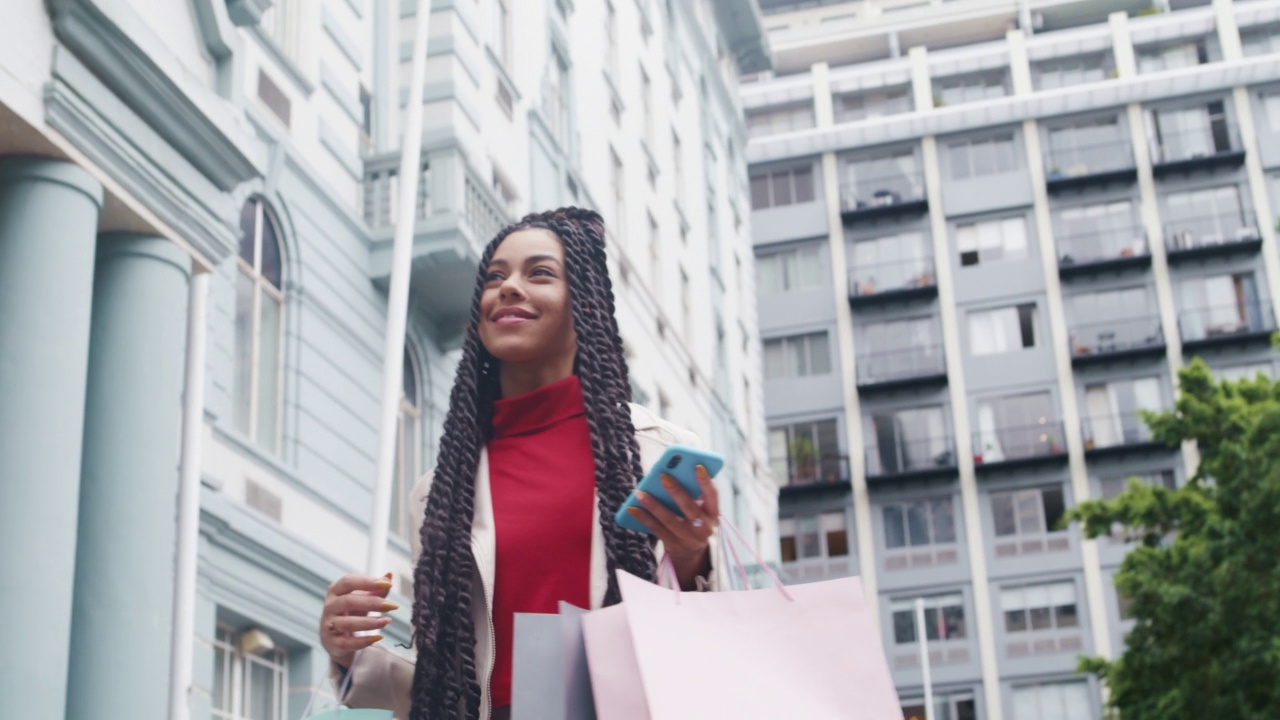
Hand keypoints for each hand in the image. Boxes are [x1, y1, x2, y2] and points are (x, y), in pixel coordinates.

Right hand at [320, 572, 396, 668]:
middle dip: (371, 602)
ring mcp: (328, 625)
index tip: (387, 585)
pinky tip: (379, 637)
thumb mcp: (363, 598)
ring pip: (347, 623)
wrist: (336, 637)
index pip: (348, 582)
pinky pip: (347, 643)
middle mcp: (329, 606)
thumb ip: (376, 589)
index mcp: (335, 590)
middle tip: (391, 605)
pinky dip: (363, 641)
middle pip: (348, 601)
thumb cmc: (352, 612)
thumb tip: (389, 575)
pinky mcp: (332, 643)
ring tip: (387, 621)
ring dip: (369, 622)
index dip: (367, 582)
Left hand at [627, 465, 719, 589]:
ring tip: (640, 492)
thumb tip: (670, 473)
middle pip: (690, 509)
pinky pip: (656, 530)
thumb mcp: (701, 509)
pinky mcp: (674, 546)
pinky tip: (632, 508)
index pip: (713, 496)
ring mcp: (689, 539)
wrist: (692, 552)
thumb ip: (692, 493)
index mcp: (713, 513)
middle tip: (663, 476)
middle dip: (676, 492)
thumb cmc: (694, 520)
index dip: (706, 482)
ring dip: (653, 505)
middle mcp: (704, 528)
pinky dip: (643, 518)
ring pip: (669, 520)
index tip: (697, 466)